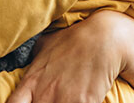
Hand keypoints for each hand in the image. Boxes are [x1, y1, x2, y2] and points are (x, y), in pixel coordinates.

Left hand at [8, 11, 129, 102]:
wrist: (103, 38)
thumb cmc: (75, 39)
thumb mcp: (47, 44)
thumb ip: (35, 57)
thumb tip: (31, 59)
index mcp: (32, 81)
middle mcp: (45, 93)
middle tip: (52, 99)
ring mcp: (64, 99)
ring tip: (67, 99)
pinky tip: (83, 100)